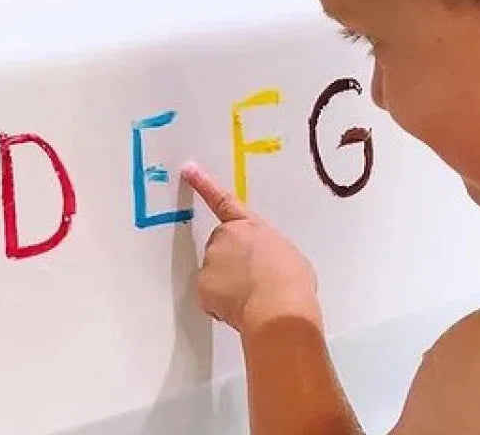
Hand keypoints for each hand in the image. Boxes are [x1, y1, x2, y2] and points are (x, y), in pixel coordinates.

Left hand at [182, 164, 320, 336]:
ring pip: (215, 272)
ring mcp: (211, 259)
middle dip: (231, 262)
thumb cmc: (291, 281)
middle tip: (254, 281)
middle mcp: (226, 236)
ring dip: (229, 284)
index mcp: (250, 225)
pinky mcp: (202, 284)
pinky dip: (221, 304)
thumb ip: (267, 250)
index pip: (222, 200)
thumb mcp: (286, 254)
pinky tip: (240, 309)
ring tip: (253, 297)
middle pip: (221, 246)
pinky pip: (210, 295)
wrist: (279, 307)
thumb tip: (264, 264)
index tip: (188, 169)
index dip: (204, 183)